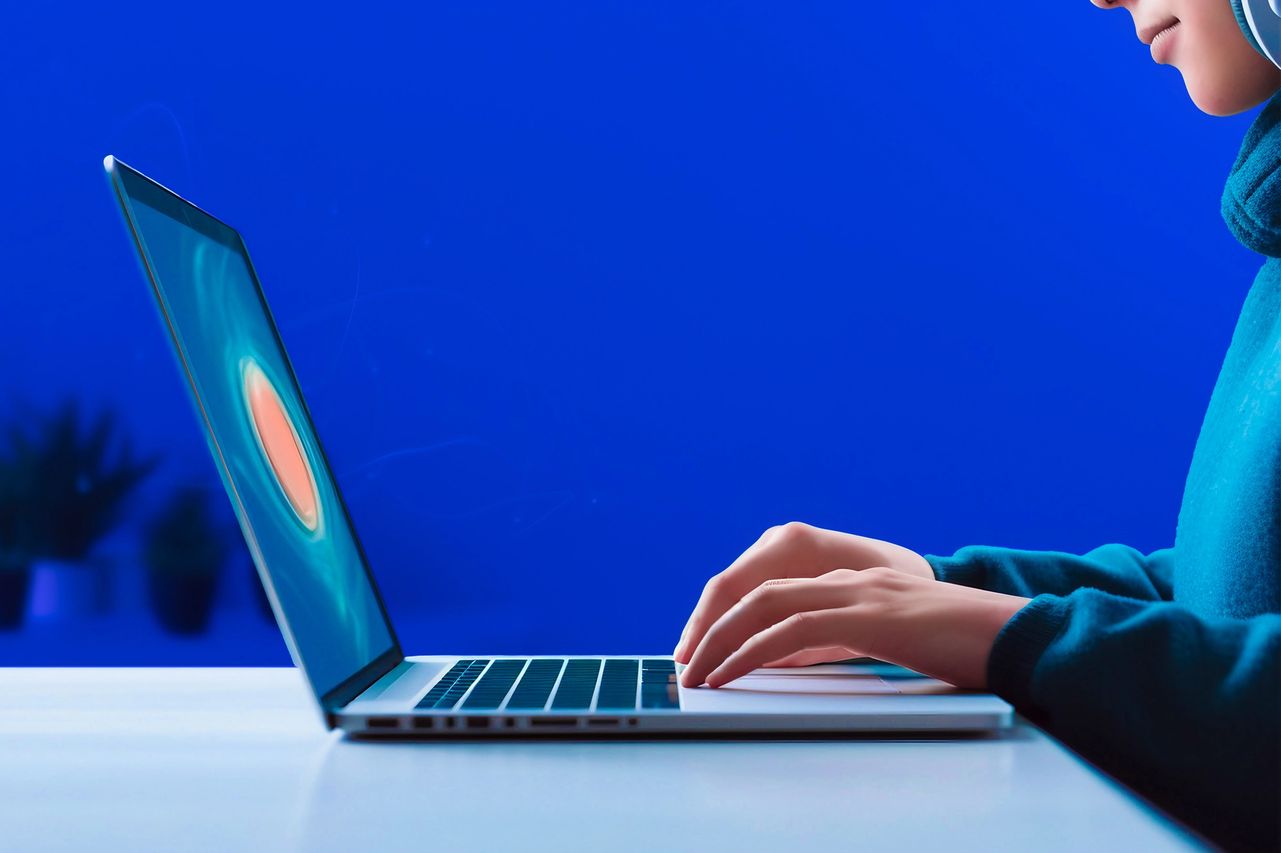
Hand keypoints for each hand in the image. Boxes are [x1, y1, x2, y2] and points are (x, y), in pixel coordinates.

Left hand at [674, 524, 1028, 688]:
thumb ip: (857, 641)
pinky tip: (732, 674)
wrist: (1019, 636)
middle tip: (686, 662)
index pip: (779, 592)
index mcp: (858, 582)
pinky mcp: (868, 617)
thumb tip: (808, 660)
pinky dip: (753, 652)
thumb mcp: (901, 640)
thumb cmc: (967, 647)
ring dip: (722, 640)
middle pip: (759, 591)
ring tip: (695, 673)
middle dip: (714, 626)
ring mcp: (859, 593)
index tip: (708, 650)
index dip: (736, 619)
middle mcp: (851, 579)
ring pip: (766, 607)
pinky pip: (792, 631)